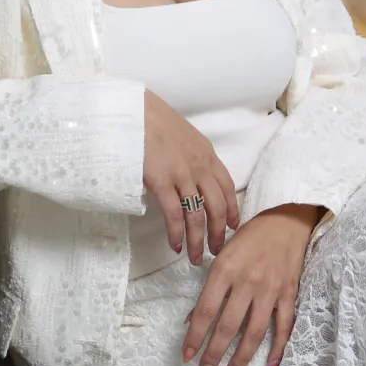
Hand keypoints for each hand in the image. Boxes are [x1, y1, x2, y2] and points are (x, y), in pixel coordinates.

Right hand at [142, 89, 239, 263]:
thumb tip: (186, 176)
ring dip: (198, 240)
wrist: (134, 109)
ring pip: (198, 215)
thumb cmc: (152, 119)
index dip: (231, 209)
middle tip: (217, 250)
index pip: (227, 187)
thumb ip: (190, 155)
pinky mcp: (162, 181)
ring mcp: (182, 174)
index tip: (232, 226)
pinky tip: (175, 245)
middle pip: (217, 206)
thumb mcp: (182, 135)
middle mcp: (200, 166)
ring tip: (196, 257)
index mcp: (207, 154)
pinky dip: (177, 233)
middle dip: (219, 232)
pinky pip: (175, 214)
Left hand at [182, 202, 323, 365]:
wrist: (286, 221)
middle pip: (228, 326)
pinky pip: (284, 325)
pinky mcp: (289, 293)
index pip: (205, 311)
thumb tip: (193, 320)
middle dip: (214, 353)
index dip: (195, 337)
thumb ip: (210, 289)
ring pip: (254, 331)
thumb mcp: (223, 256)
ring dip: (242, 357)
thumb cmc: (250, 238)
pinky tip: (270, 365)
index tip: (187, 356)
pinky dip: (278, 347)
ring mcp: (270, 289)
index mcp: (225, 270)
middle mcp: (246, 281)